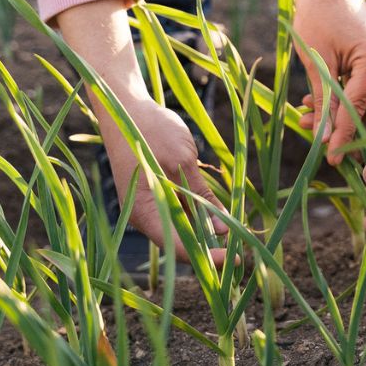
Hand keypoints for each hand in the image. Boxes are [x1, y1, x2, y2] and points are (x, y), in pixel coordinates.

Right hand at [98, 94, 228, 264]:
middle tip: (242, 253)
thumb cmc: (150, 131)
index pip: (179, 247)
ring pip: (183, 228)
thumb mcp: (182, 162)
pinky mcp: (157, 193)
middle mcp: (144, 215)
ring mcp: (150, 204)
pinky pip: (180, 211)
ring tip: (236, 236)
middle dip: (211, 248)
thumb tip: (223, 229)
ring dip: (208, 231)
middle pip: (181, 242)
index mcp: (144, 213)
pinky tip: (221, 215)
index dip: (208, 257)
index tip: (235, 258)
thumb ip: (201, 196)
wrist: (124, 106)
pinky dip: (200, 214)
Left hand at [295, 0, 365, 164]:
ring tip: (306, 120)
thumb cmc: (318, 14)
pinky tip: (315, 102)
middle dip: (340, 127)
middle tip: (321, 151)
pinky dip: (341, 96)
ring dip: (336, 112)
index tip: (332, 159)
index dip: (342, 135)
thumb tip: (322, 135)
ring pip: (364, 100)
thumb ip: (323, 98)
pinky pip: (363, 86)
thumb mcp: (315, 59)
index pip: (358, 108)